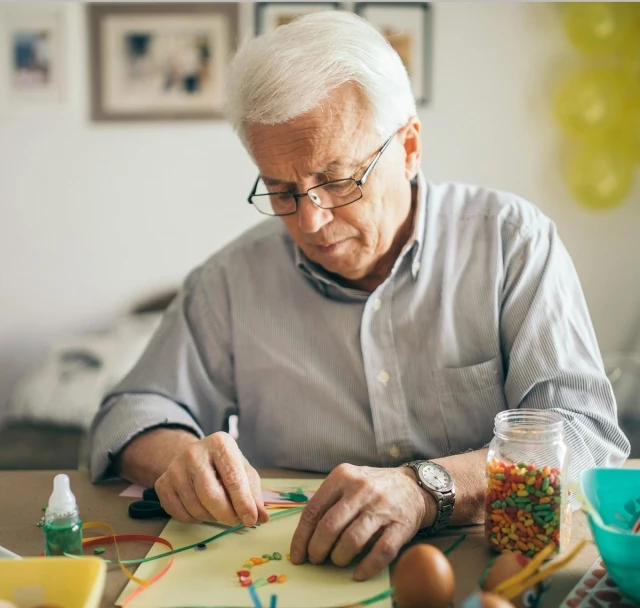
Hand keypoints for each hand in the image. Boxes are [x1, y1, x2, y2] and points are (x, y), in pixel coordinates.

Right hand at [154, 432, 268, 526]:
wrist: (194, 457)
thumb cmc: (224, 465)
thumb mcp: (243, 471)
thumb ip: (253, 494)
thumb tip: (262, 517)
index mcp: (220, 443)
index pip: (233, 478)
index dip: (243, 503)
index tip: (251, 519)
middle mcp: (194, 452)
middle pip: (210, 495)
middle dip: (227, 514)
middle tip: (236, 521)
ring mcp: (175, 467)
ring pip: (196, 508)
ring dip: (212, 517)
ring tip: (219, 509)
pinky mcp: (162, 483)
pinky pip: (180, 514)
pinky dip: (195, 519)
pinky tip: (201, 508)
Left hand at [290, 464, 434, 580]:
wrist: (413, 486)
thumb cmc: (372, 487)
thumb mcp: (347, 481)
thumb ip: (328, 501)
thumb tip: (305, 536)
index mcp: (342, 476)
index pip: (313, 510)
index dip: (302, 537)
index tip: (298, 555)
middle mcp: (361, 488)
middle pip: (329, 527)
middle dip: (317, 549)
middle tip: (316, 559)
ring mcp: (382, 506)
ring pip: (352, 540)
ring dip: (339, 558)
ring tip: (337, 561)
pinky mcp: (400, 525)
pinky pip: (380, 552)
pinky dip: (366, 567)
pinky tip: (358, 573)